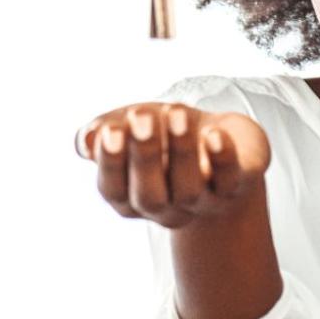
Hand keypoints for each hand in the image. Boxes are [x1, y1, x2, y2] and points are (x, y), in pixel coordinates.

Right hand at [76, 103, 269, 228]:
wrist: (217, 135)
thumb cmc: (164, 133)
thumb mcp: (130, 127)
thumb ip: (103, 132)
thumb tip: (85, 139)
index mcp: (130, 196)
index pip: (114, 190)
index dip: (111, 163)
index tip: (111, 130)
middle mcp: (164, 206)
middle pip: (150, 197)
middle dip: (145, 157)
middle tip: (143, 117)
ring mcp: (201, 201)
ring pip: (188, 189)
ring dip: (181, 151)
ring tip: (177, 112)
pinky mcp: (234, 187)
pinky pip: (229, 180)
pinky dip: (222, 159)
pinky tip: (215, 135)